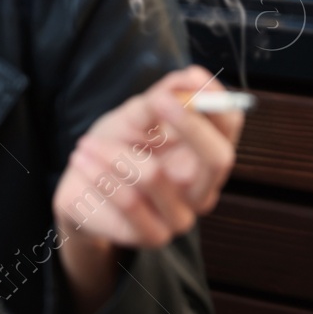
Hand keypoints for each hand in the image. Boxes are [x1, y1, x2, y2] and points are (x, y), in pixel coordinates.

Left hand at [51, 66, 243, 313]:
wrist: (81, 184)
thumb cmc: (117, 143)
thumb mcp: (138, 113)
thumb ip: (166, 94)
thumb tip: (194, 76)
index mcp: (205, 154)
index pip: (230, 125)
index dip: (213, 101)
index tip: (184, 83)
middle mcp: (203, 189)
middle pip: (218, 159)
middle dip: (189, 126)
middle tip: (155, 101)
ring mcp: (182, 218)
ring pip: (154, 175)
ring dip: (112, 151)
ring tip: (87, 143)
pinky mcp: (153, 237)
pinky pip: (128, 200)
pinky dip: (98, 172)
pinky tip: (83, 161)